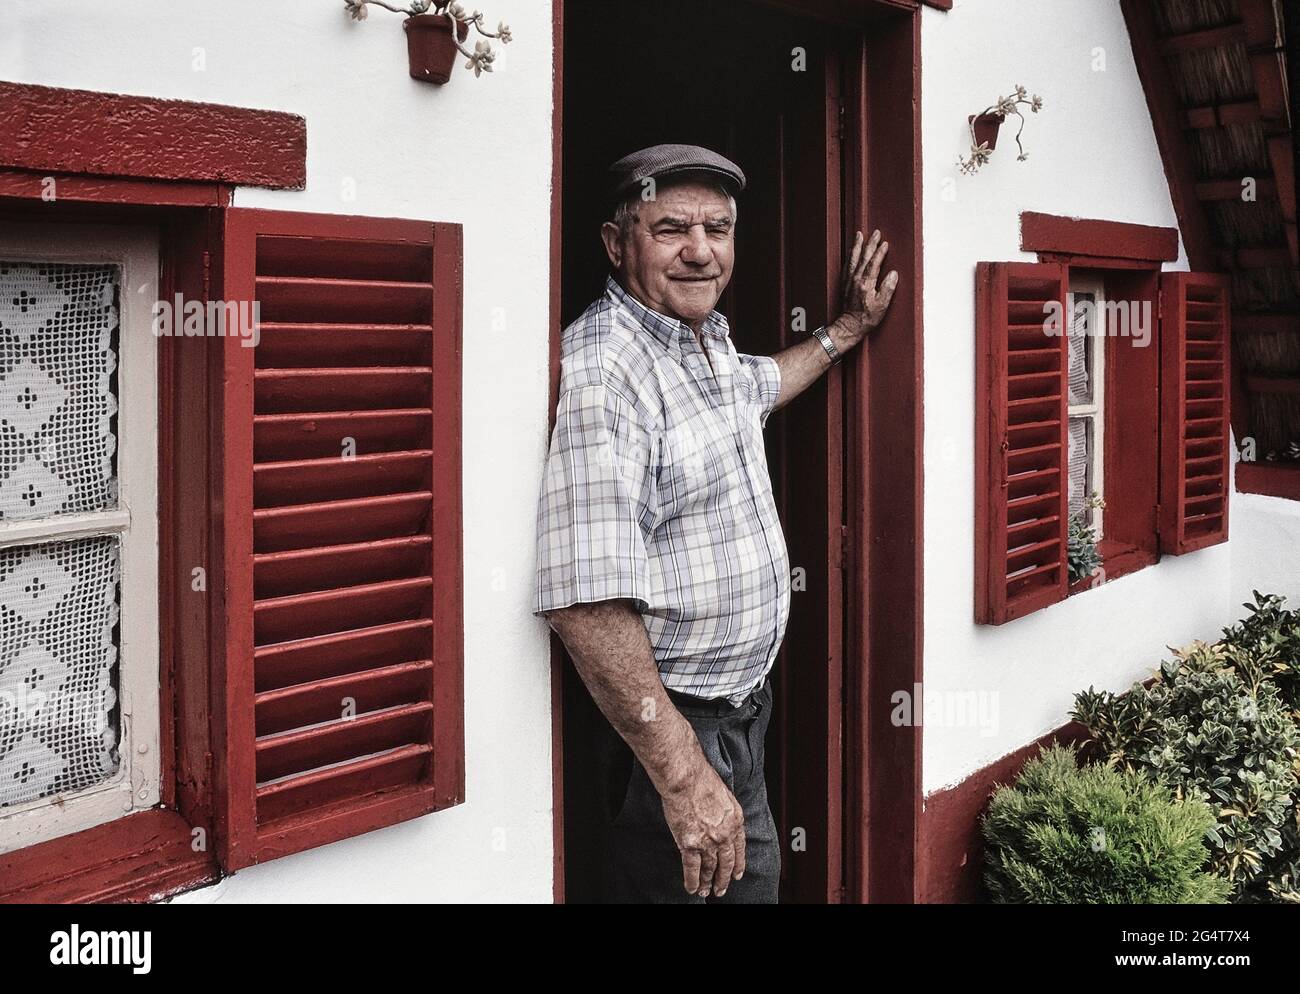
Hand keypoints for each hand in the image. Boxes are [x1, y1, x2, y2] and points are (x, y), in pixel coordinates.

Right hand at [659, 755, 746, 896]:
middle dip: (724, 879)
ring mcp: (708, 842)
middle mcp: (724, 835)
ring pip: (710, 868)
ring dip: (708, 882)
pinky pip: (692, 868)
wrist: (687, 779)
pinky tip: (692, 888)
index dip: (738, 864)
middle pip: (726, 863)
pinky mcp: (690, 844)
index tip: (737, 874)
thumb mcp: (725, 796)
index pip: (739, 849)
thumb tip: (723, 820)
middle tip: (722, 889)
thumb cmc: (703, 780)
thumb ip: (726, 813)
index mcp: (735, 822)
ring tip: (706, 892)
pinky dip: (693, 881)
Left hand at [831, 229, 897, 349]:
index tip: (885, 244)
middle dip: (870, 243)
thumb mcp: (882, 305)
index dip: (880, 252)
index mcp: (866, 283)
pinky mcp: (844, 284)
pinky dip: (850, 256)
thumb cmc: (867, 318)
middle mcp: (856, 279)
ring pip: (853, 258)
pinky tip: (851, 252)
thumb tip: (893, 274)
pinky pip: (847, 265)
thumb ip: (888, 288)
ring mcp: (849, 281)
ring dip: (857, 245)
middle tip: (875, 233)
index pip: (874, 263)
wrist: (849, 326)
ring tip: (859, 235)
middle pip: (864, 256)